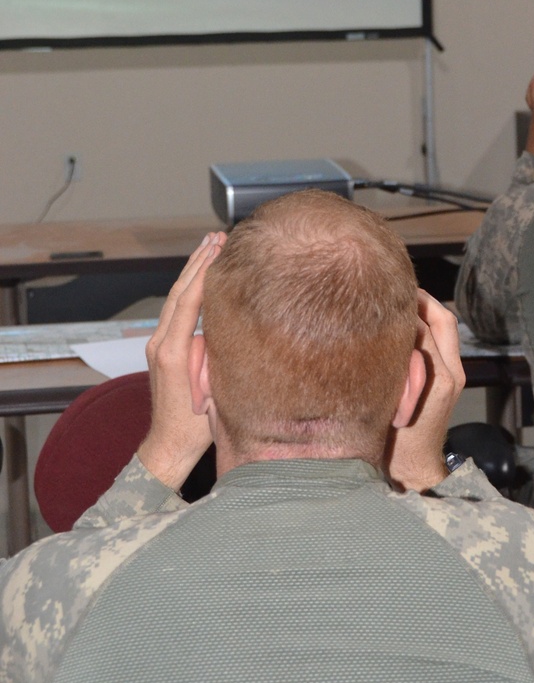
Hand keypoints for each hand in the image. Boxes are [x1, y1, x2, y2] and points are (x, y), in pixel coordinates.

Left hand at [138, 232, 224, 489]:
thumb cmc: (195, 427)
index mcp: (172, 352)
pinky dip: (189, 289)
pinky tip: (202, 278)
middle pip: (178, 292)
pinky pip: (175, 311)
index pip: (189, 300)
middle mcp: (160, 344)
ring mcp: (157, 346)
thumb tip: (228, 323)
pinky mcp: (161, 350)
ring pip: (174, 299)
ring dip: (192, 271)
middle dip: (198, 261)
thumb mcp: (214, 390)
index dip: (205, 271)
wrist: (167, 447)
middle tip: (216, 235)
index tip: (220, 247)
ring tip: (210, 245)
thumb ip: (216, 355)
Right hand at [383, 291, 465, 491]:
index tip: (389, 290)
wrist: (413, 470)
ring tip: (399, 302)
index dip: (409, 306)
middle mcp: (452, 373)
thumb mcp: (390, 402)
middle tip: (397, 288)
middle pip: (444, 320)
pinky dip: (427, 327)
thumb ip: (397, 365)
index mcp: (439, 378)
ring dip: (426, 312)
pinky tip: (404, 325)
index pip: (426, 326)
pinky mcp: (452, 381)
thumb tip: (394, 328)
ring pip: (445, 329)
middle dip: (423, 301)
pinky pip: (443, 343)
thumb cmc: (395, 442)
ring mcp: (455, 377)